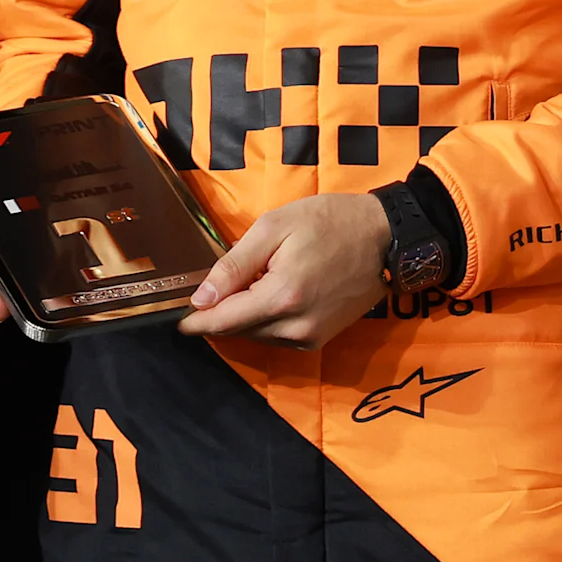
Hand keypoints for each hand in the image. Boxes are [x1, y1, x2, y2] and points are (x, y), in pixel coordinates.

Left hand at [178, 192, 391, 347]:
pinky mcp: (321, 339)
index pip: (223, 322)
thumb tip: (202, 298)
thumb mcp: (275, 228)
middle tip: (213, 287)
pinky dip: (266, 320)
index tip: (175, 319)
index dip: (195, 322)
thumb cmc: (330, 222)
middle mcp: (295, 328)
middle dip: (220, 314)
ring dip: (244, 316)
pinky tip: (271, 293)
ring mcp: (311, 338)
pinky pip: (278, 336)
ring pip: (257, 336)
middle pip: (238, 331)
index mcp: (281, 298)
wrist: (386, 237)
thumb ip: (235, 264)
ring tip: (250, 283)